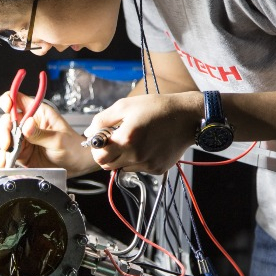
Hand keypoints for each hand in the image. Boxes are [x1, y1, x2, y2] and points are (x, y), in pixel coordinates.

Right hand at [0, 91, 98, 176]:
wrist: (77, 166)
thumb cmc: (73, 147)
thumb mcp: (58, 138)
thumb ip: (41, 133)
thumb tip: (26, 125)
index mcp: (38, 113)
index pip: (18, 99)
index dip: (9, 100)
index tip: (7, 107)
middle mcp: (29, 125)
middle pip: (7, 120)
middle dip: (5, 130)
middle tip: (8, 142)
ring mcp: (24, 139)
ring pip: (5, 137)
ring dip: (3, 145)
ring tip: (6, 154)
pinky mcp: (22, 153)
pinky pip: (7, 153)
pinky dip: (1, 157)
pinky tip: (1, 160)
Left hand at [84, 92, 201, 174]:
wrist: (187, 117)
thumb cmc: (157, 108)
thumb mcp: (125, 106)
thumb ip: (102, 120)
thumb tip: (89, 133)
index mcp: (126, 140)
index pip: (99, 157)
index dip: (97, 148)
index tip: (102, 140)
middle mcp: (136, 156)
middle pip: (108, 166)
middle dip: (107, 154)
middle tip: (115, 141)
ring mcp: (147, 164)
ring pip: (123, 167)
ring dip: (123, 157)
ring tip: (134, 140)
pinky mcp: (157, 169)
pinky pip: (139, 168)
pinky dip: (138, 159)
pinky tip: (147, 145)